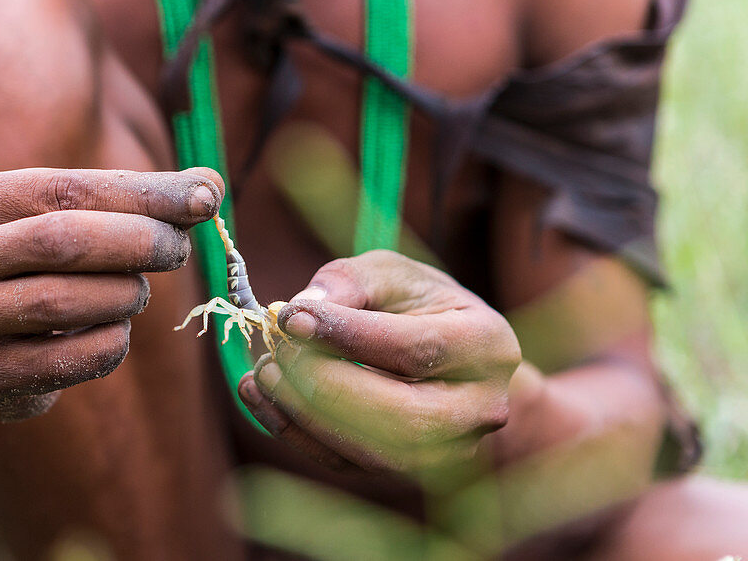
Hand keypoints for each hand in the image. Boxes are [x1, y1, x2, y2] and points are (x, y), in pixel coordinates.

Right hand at [0, 167, 222, 420]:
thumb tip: (210, 186)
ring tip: (134, 292)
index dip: (146, 193)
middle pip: (63, 240)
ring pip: (67, 301)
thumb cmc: (33, 270)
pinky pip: (74, 357)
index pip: (69, 188)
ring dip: (124, 295)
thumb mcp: (65, 221)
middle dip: (140, 241)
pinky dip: (112, 341)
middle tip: (180, 250)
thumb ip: (134, 200)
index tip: (207, 197)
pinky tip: (112, 331)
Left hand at [239, 251, 520, 472]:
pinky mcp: (405, 474)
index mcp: (486, 346)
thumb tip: (304, 308)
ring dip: (307, 413)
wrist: (449, 362)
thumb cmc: (419, 307)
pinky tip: (261, 395)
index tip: (292, 316)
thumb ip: (352, 281)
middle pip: (400, 415)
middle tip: (277, 350)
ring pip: (373, 452)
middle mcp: (478, 408)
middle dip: (327, 384)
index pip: (415, 348)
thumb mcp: (393, 274)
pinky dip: (296, 432)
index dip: (349, 335)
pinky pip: (346, 464)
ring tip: (264, 371)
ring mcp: (447, 451)